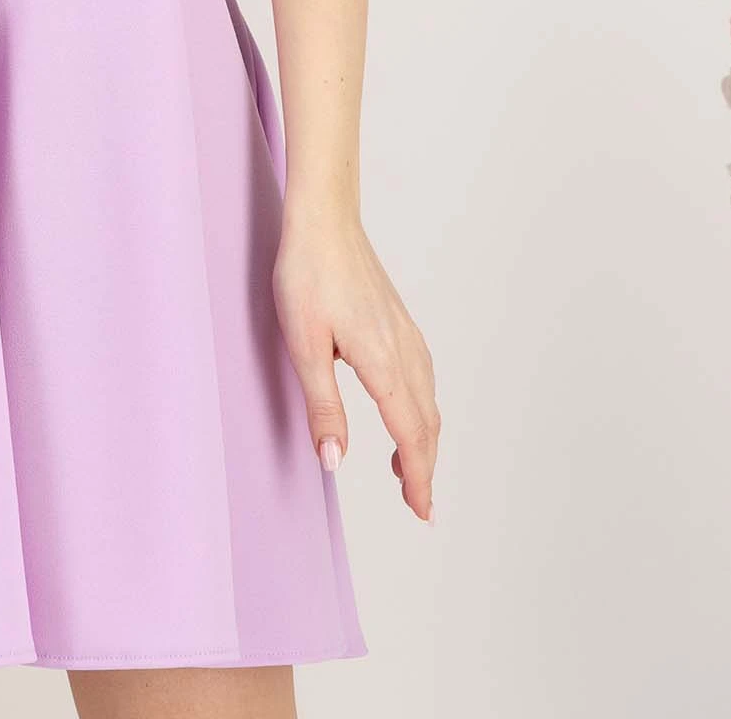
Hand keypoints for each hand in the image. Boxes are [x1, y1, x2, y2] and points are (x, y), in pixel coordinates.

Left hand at [272, 204, 439, 523]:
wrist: (323, 219)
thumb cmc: (307, 275)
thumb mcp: (303, 344)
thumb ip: (323, 405)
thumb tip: (335, 462)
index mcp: (383, 361)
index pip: (410, 433)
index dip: (417, 476)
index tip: (422, 511)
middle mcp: (404, 349)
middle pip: (427, 422)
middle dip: (425, 466)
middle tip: (419, 506)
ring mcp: (404, 332)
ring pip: (427, 399)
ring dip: (424, 439)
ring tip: (407, 470)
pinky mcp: (397, 320)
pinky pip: (422, 376)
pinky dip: (420, 408)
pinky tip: (404, 410)